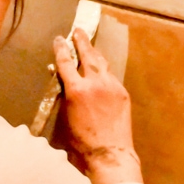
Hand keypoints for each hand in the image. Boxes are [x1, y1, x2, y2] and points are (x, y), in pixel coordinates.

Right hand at [52, 29, 142, 183]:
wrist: (110, 153)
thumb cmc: (82, 143)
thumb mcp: (65, 118)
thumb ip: (64, 97)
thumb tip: (64, 85)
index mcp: (76, 90)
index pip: (66, 62)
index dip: (62, 49)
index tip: (60, 39)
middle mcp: (95, 83)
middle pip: (88, 55)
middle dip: (82, 42)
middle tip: (79, 31)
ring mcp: (112, 87)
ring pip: (102, 64)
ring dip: (95, 54)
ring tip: (90, 46)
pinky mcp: (123, 94)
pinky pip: (112, 77)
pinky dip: (105, 71)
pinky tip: (103, 70)